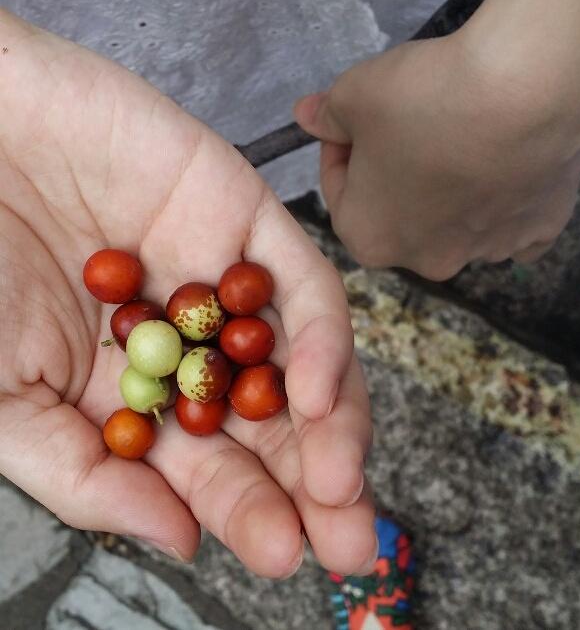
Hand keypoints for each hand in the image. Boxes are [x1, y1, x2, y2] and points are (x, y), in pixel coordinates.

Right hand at [0, 11, 375, 577]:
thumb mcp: (4, 397)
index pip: (213, 462)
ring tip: (342, 486)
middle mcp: (194, 340)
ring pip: (303, 361)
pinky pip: (301, 285)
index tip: (283, 555)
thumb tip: (179, 540)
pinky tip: (316, 397)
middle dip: (316, 483)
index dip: (249, 511)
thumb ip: (85, 473)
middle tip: (351, 541)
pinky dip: (317, 341)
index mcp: (139, 389)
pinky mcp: (243, 217)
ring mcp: (223, 280)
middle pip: (275, 422)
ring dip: (332, 424)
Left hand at [294, 0, 579, 279]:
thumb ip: (326, 115)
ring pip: (457, 225)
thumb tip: (306, 117)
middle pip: (400, 215)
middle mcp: (425, 261)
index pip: (340, 194)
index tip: (351, 121)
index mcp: (368, 240)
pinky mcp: (539, 233)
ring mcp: (486, 252)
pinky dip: (508, 204)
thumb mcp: (355, 95)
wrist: (523, 91)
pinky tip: (509, 173)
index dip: (340, 151)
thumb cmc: (421, 101)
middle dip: (394, 177)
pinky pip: (514, 225)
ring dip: (450, 192)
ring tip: (462, 139)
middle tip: (408, 128)